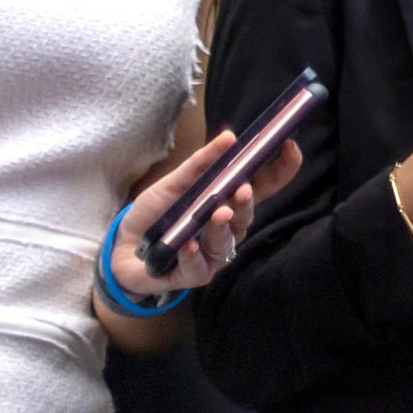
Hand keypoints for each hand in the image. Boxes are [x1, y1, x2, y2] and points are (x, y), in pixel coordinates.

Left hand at [108, 121, 303, 304]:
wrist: (122, 246)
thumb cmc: (155, 213)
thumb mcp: (174, 183)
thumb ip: (200, 163)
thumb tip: (229, 137)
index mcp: (229, 201)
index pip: (265, 185)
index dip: (282, 167)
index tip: (289, 146)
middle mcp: (227, 228)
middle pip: (247, 216)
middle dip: (247, 204)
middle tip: (243, 190)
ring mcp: (212, 253)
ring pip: (227, 242)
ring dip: (223, 228)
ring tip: (217, 215)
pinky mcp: (192, 275)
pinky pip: (199, 268)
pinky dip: (194, 256)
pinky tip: (187, 245)